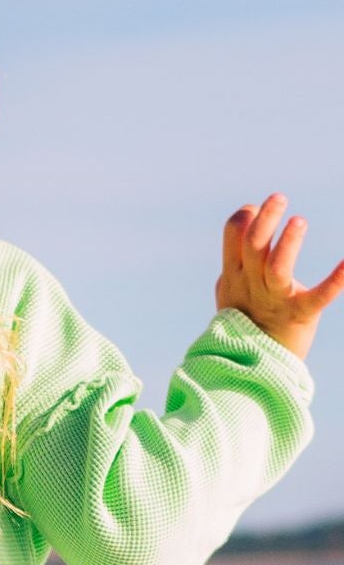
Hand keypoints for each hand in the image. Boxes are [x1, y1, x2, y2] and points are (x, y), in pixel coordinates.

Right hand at [217, 195, 343, 360]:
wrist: (255, 365)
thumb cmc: (245, 321)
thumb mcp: (231, 288)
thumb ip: (236, 257)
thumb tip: (245, 219)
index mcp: (234, 274)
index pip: (234, 234)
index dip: (246, 217)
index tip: (259, 209)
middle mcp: (251, 284)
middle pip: (253, 245)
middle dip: (266, 219)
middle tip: (280, 198)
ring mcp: (275, 301)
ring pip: (276, 267)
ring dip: (287, 243)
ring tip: (299, 221)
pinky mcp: (300, 316)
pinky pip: (318, 298)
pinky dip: (336, 281)